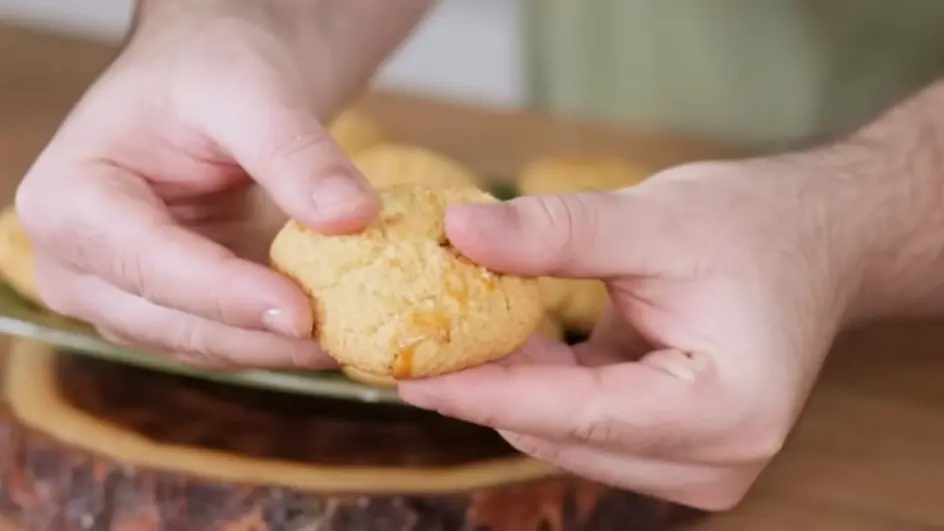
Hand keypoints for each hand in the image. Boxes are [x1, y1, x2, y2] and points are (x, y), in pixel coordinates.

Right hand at [14, 2, 387, 367]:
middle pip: (174, 322)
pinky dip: (278, 338)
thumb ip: (296, 153)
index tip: (302, 315)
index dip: (229, 296)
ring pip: (204, 344)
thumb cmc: (209, 69)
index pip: (150, 265)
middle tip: (347, 338)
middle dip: (262, 335)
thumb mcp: (251, 91)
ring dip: (277, 346)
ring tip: (354, 335)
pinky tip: (334, 329)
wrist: (209, 78)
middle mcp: (78, 266)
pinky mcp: (170, 311)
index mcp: (68, 202)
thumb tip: (354, 217)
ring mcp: (121, 298)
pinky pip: (227, 340)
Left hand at [398, 158, 869, 509]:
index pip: (578, 415)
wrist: (811, 244)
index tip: (407, 371)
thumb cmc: (753, 228)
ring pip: (564, 436)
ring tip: (458, 327)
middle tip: (415, 334)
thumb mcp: (654, 220)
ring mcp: (696, 465)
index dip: (484, 393)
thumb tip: (458, 231)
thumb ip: (556, 233)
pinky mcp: (673, 453)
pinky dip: (540, 386)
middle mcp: (715, 460)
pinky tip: (509, 338)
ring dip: (512, 385)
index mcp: (725, 410)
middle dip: (488, 386)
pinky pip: (581, 427)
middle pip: (564, 435)